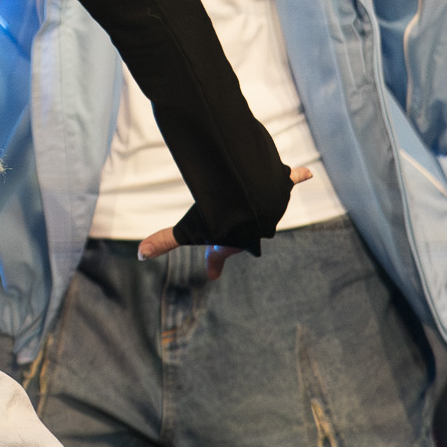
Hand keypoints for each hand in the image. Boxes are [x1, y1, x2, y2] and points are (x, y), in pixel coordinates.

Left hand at [139, 168, 317, 280]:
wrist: (253, 199)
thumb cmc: (222, 218)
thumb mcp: (188, 231)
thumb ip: (164, 240)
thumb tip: (139, 254)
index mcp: (237, 241)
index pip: (219, 253)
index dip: (213, 262)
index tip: (211, 274)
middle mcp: (258, 226)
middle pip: (247, 229)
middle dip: (239, 230)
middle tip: (229, 230)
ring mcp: (272, 206)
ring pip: (265, 204)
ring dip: (261, 204)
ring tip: (253, 200)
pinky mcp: (281, 185)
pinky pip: (291, 179)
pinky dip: (298, 176)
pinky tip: (307, 172)